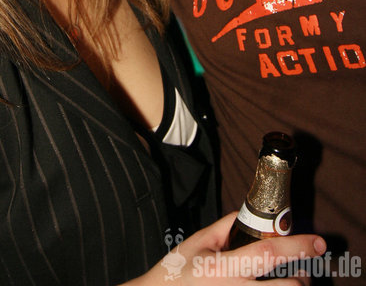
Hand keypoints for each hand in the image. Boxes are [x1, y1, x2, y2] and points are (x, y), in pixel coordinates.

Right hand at [123, 213, 326, 284]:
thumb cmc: (177, 271)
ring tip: (291, 281)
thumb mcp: (198, 241)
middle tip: (303, 269)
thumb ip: (226, 227)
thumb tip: (249, 215)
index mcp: (224, 267)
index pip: (269, 254)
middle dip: (303, 277)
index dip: (297, 246)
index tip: (318, 242)